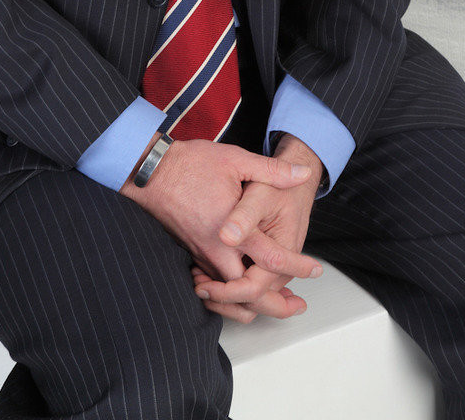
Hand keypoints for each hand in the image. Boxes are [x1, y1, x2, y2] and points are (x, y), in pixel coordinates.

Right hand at [121, 138, 321, 316]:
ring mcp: (201, 255)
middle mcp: (216, 250)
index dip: (297, 268)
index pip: (271, 260)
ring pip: (228, 295)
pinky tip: (243, 289)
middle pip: (248, 293)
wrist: (149, 172)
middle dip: (275, 304)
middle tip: (297, 305)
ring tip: (277, 303)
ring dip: (252, 302)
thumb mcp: (236, 160)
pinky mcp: (192, 254)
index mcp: (232, 229)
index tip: (315, 269)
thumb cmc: (191, 164)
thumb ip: (272, 170)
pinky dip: (230, 295)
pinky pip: (213, 286)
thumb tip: (302, 174)